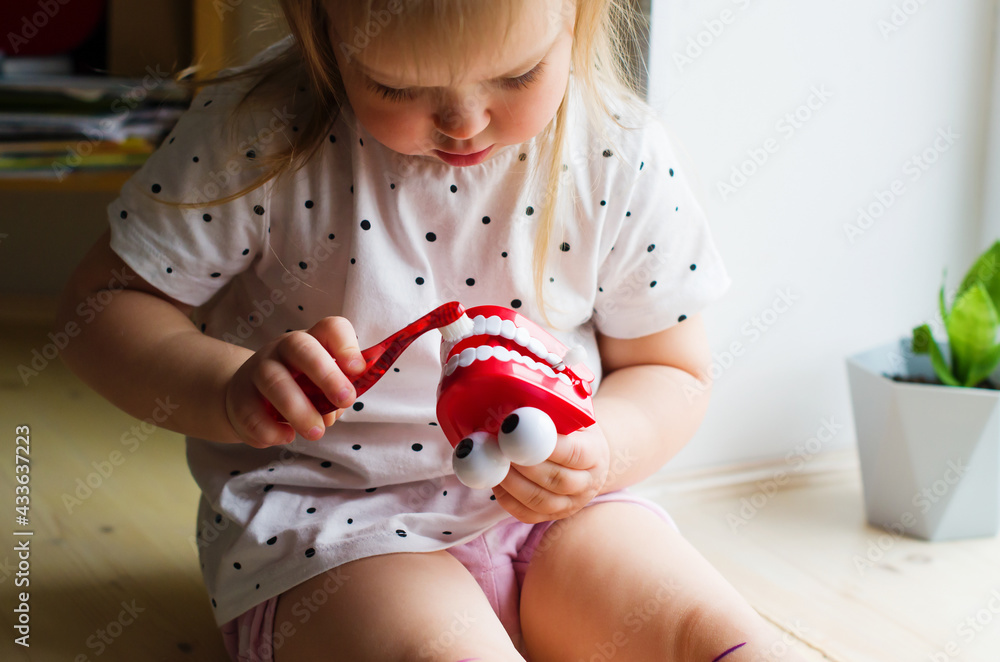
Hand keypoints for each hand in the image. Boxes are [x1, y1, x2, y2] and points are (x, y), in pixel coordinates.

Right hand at [224, 317, 366, 447]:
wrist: (248, 399)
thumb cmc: (297, 390)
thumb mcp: (320, 386)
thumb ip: (334, 395)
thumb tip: (334, 411)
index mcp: (311, 341)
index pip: (330, 328)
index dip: (346, 345)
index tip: (358, 370)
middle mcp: (282, 349)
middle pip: (301, 347)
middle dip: (327, 375)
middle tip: (345, 401)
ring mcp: (257, 370)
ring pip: (275, 381)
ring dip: (300, 410)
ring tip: (317, 432)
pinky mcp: (240, 397)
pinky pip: (253, 412)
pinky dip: (272, 429)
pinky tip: (287, 436)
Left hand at [492, 424, 610, 523]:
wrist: (587, 457)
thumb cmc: (574, 431)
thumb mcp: (573, 417)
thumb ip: (552, 416)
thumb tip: (520, 413)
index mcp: (596, 455)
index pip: (573, 453)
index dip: (546, 446)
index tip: (520, 433)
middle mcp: (587, 484)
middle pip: (556, 480)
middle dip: (524, 465)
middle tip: (501, 449)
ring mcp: (571, 504)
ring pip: (540, 500)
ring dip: (512, 484)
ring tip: (494, 465)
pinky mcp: (553, 515)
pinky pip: (527, 514)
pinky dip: (507, 500)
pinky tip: (495, 482)